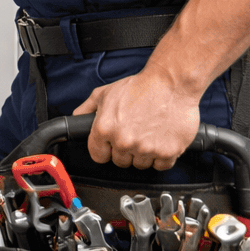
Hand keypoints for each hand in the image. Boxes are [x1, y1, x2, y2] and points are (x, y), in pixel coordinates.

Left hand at [74, 70, 200, 169]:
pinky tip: (161, 140)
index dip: (104, 149)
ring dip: (143, 154)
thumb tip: (77, 118)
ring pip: (140, 165)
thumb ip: (87, 108)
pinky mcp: (168, 152)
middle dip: (125, 150)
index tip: (111, 145)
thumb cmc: (139, 87)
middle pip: (120, 162)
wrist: (172, 84)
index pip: (98, 155)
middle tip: (134, 134)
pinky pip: (160, 166)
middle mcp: (123, 141)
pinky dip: (162, 157)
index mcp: (105, 128)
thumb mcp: (105, 93)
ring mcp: (146, 149)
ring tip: (148, 134)